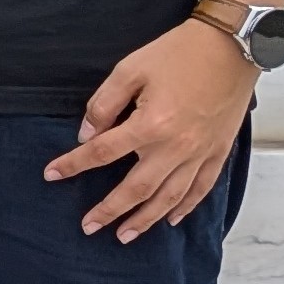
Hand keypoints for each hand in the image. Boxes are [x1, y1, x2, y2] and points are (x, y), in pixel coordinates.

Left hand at [44, 20, 258, 242]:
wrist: (231, 47)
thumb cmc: (178, 54)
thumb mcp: (129, 70)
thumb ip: (103, 104)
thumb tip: (85, 134)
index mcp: (150, 125)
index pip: (101, 152)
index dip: (73, 164)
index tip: (52, 175)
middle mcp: (176, 147)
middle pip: (136, 188)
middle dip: (109, 210)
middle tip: (88, 226)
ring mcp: (200, 153)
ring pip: (169, 197)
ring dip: (145, 219)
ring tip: (125, 235)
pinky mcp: (218, 151)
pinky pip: (201, 188)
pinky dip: (185, 207)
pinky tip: (170, 218)